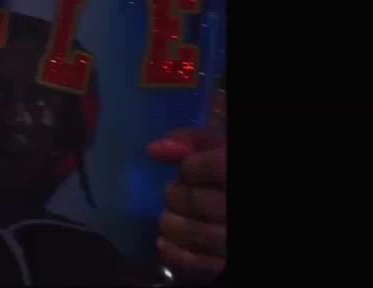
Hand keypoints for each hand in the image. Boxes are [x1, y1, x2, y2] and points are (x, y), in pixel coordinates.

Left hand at [147, 128, 226, 282]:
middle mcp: (236, 209)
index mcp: (236, 173)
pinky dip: (172, 251)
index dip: (189, 168)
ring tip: (172, 215)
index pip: (200, 168)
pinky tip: (165, 240)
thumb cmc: (232, 170)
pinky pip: (192, 262)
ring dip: (170, 221)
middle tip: (177, 192)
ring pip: (188, 231)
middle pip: (191, 200)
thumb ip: (196, 140)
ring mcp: (231, 241)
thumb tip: (154, 149)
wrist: (251, 206)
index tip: (190, 170)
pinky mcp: (224, 265)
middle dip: (176, 194)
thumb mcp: (224, 146)